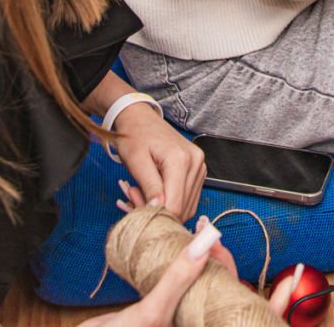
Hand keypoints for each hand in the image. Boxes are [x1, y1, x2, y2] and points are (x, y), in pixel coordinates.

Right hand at [83, 219, 287, 324]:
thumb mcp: (148, 314)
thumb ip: (178, 276)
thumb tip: (207, 241)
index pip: (252, 316)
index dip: (278, 300)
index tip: (295, 274)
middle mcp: (196, 324)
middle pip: (226, 293)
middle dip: (226, 264)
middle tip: (213, 235)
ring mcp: (184, 321)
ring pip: (207, 290)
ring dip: (207, 264)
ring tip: (201, 238)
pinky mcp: (166, 317)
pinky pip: (185, 291)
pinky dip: (186, 271)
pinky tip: (183, 254)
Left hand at [111, 104, 205, 221]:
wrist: (141, 119)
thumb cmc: (135, 137)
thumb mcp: (136, 162)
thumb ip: (149, 187)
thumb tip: (157, 210)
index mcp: (180, 160)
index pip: (175, 205)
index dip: (155, 214)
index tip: (134, 207)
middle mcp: (196, 163)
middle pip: (182, 208)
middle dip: (158, 212)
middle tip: (133, 199)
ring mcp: (200, 167)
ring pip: (187, 207)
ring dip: (164, 208)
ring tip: (142, 193)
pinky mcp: (198, 171)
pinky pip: (188, 199)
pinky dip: (171, 202)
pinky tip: (154, 193)